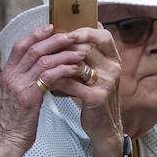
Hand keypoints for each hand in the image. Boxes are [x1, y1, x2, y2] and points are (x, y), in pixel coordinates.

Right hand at [0, 25, 94, 156]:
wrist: (7, 142)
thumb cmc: (15, 121)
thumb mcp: (16, 95)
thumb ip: (25, 80)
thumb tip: (40, 69)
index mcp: (7, 73)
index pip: (20, 45)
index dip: (36, 33)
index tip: (51, 27)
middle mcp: (11, 76)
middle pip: (33, 48)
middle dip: (54, 39)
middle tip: (72, 35)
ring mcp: (19, 86)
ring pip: (43, 59)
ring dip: (64, 53)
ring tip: (79, 51)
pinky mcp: (29, 97)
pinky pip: (49, 76)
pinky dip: (64, 69)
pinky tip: (75, 68)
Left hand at [44, 25, 123, 156]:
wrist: (104, 126)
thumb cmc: (94, 95)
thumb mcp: (95, 73)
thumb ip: (88, 54)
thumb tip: (72, 31)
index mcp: (113, 59)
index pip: (104, 36)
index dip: (85, 31)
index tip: (65, 31)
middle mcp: (114, 68)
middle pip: (86, 48)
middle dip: (63, 47)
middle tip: (46, 47)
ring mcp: (107, 83)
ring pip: (77, 65)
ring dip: (57, 63)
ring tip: (42, 62)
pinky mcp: (97, 98)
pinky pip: (71, 84)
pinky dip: (57, 80)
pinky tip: (47, 81)